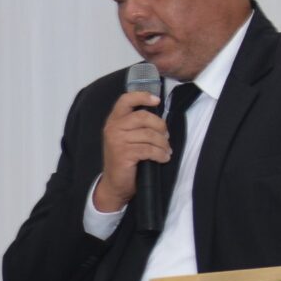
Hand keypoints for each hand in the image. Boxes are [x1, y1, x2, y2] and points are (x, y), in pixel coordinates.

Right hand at [94, 90, 172, 214]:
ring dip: (163, 144)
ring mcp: (117, 141)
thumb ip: (136, 124)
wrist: (114, 184)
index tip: (157, 100)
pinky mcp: (124, 154)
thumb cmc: (124, 159)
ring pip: (149, 135)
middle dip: (160, 126)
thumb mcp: (126, 137)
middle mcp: (113, 128)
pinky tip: (163, 158)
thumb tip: (159, 117)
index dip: (142, 96)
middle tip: (166, 136)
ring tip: (166, 150)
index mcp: (114, 120)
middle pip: (143, 117)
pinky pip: (149, 149)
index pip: (126, 100)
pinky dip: (160, 154)